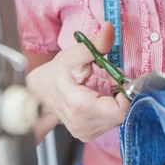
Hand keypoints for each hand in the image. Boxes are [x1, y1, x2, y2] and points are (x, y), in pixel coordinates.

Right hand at [26, 22, 130, 141]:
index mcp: (79, 105)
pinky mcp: (87, 135)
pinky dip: (108, 108)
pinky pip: (109, 122)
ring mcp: (85, 132)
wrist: (39, 94)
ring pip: (117, 118)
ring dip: (114, 101)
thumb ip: (94, 45)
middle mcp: (83, 124)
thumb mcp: (72, 55)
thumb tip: (109, 29)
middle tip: (108, 79)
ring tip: (100, 87)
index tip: (117, 79)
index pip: (119, 111)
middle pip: (120, 113)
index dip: (125, 94)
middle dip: (120, 94)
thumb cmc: (55, 74)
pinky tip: (97, 97)